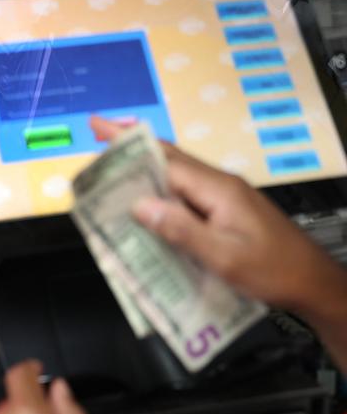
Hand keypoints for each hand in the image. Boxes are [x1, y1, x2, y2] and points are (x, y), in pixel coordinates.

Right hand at [89, 116, 342, 311]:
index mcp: (217, 188)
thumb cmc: (273, 271)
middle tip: (99, 137)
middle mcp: (219, 185)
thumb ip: (180, 229)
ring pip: (177, 174)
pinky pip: (186, 193)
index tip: (99, 129)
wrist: (314, 284)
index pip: (164, 159)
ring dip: (144, 168)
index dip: (128, 147)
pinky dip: (160, 190)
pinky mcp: (227, 211)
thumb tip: (139, 204)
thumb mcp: (223, 256)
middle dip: (132, 147)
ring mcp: (225, 197)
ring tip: (113, 170)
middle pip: (169, 158)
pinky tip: (147, 203)